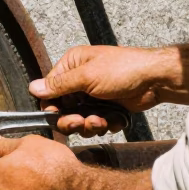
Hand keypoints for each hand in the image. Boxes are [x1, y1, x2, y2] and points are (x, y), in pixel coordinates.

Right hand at [29, 45, 171, 136]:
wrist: (155, 80)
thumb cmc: (123, 69)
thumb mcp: (87, 76)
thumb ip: (59, 85)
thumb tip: (33, 87)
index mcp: (72, 65)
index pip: (50, 89)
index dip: (52, 106)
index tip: (57, 116)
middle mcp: (80, 80)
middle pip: (63, 109)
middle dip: (72, 119)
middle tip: (81, 122)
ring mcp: (94, 95)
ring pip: (80, 119)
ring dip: (90, 124)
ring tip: (102, 121)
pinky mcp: (107, 108)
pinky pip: (97, 123)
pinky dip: (105, 124)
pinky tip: (114, 119)